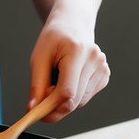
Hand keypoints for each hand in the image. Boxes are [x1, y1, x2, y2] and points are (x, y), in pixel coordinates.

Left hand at [27, 7, 109, 121]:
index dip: (51, 107)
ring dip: (65, 100)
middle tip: (41, 101)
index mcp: (77, 52)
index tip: (38, 114)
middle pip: (75, 100)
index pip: (67, 91)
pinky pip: (86, 97)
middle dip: (55, 106)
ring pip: (81, 102)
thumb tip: (33, 108)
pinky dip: (74, 95)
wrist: (72, 24)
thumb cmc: (54, 39)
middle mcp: (95, 60)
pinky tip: (69, 78)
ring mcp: (103, 68)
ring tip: (57, 79)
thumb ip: (37, 84)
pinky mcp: (105, 75)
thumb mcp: (39, 57)